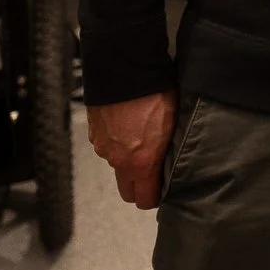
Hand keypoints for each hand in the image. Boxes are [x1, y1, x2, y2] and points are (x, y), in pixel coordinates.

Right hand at [88, 90, 178, 209]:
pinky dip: (118, 144)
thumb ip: (169, 150)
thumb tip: (171, 162)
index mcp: (142, 162)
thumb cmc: (155, 94)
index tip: (163, 190)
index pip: (145, 199)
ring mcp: (104, 148)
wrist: (124, 70)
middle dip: (140, 187)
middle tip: (154, 173)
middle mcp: (119, 160)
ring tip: (144, 140)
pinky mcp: (95, 134)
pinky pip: (108, 148)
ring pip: (117, 166)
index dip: (155, 197)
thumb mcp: (174, 123)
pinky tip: (130, 126)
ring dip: (128, 161)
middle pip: (127, 191)